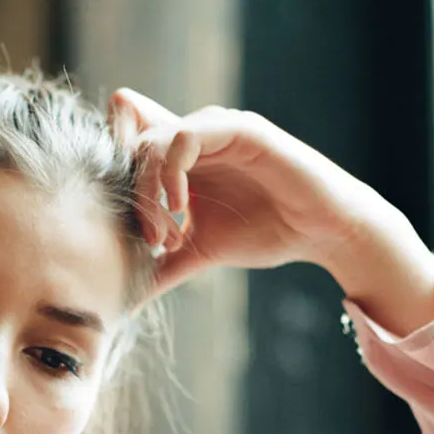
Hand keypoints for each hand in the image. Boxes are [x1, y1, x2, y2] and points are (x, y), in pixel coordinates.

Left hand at [110, 88, 433, 333]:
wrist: (322, 231)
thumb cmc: (265, 233)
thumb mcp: (198, 254)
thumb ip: (159, 269)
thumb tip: (119, 305)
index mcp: (180, 157)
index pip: (125, 140)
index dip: (112, 175)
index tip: (123, 227)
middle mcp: (194, 136)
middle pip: (131, 144)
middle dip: (132, 199)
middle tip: (151, 243)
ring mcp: (215, 128)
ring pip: (153, 141)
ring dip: (151, 193)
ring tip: (168, 235)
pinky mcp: (239, 128)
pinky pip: (186, 137)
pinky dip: (173, 175)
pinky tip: (183, 212)